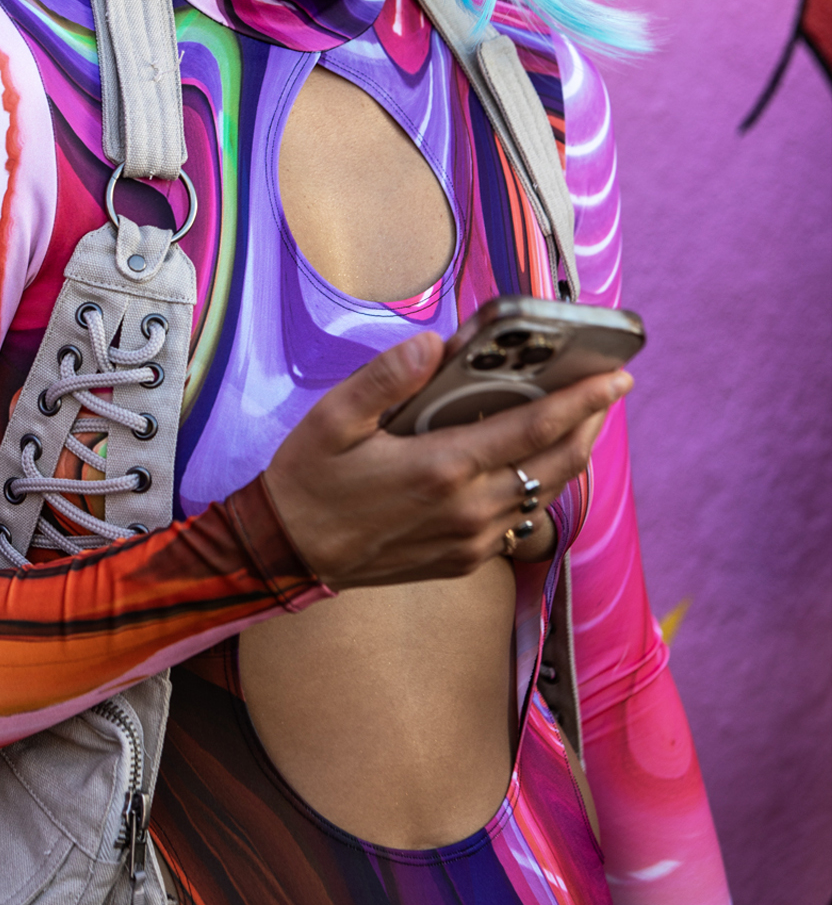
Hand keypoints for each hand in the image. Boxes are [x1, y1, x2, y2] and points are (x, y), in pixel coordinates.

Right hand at [263, 331, 630, 589]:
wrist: (288, 554)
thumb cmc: (309, 481)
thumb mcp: (332, 419)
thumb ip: (385, 378)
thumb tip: (432, 345)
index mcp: (441, 467)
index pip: (533, 429)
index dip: (583, 401)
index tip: (616, 376)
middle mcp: (468, 508)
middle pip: (557, 464)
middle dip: (590, 423)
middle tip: (608, 389)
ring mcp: (471, 539)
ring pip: (544, 493)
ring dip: (569, 455)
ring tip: (577, 417)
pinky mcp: (465, 559)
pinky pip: (519, 518)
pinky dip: (535, 483)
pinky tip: (528, 459)